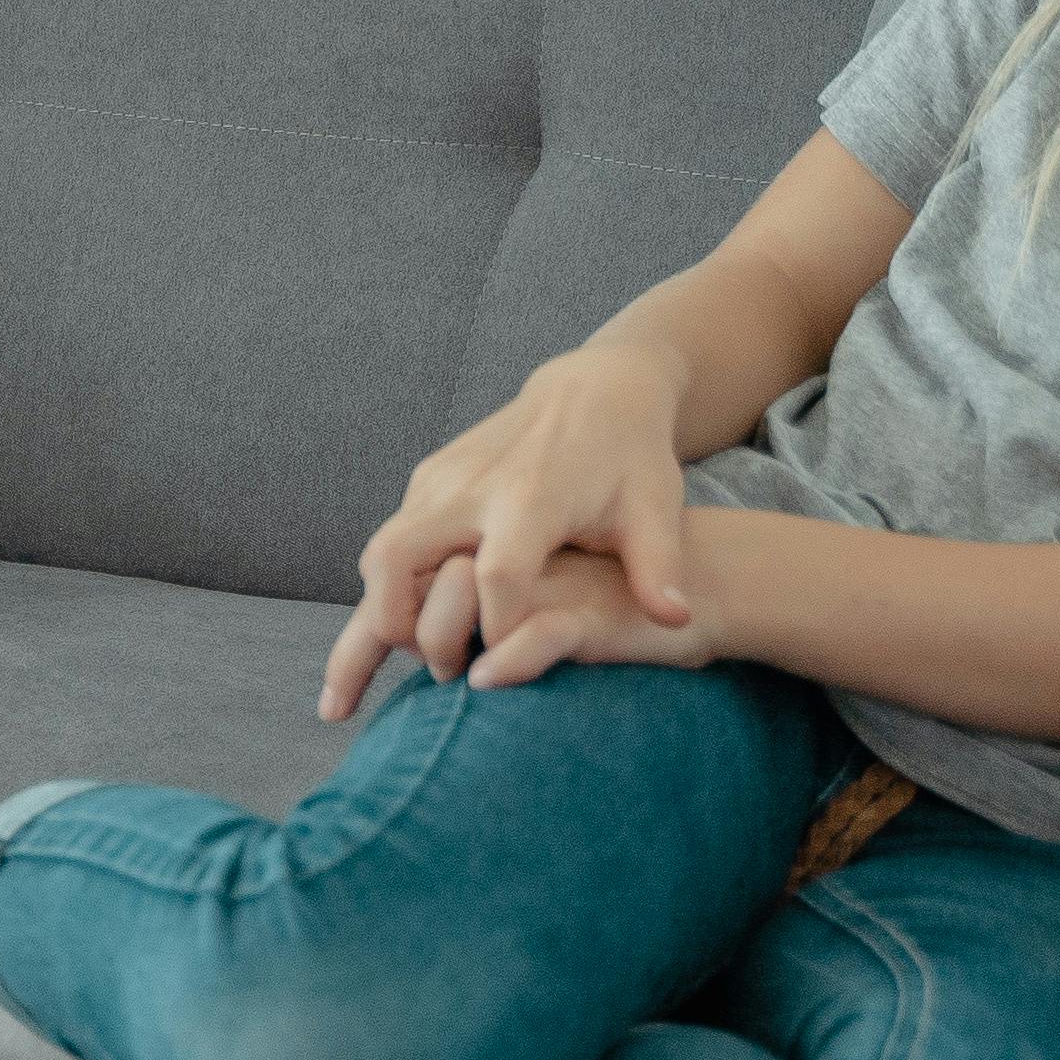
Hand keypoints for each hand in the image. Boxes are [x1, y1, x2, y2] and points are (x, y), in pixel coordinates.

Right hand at [321, 344, 702, 719]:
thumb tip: (677, 620)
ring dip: (384, 609)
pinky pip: (390, 541)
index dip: (497, 626)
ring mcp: (441, 479)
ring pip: (382, 553)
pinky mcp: (428, 478)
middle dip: (399, 623)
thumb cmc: (631, 460)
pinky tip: (422, 624)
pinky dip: (391, 588)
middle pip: (400, 557)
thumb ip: (660, 568)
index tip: (503, 666)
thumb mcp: (655, 509)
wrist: (593, 389)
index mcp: (532, 495)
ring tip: (418, 654)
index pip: (497, 573)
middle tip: (435, 670)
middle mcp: (472, 485)